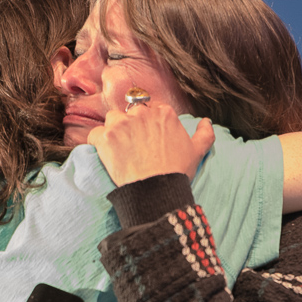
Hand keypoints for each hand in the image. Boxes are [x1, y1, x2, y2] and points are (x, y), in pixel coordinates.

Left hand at [87, 103, 214, 185]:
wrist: (156, 190)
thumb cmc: (176, 172)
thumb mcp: (197, 152)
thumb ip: (204, 134)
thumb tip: (206, 121)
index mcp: (164, 113)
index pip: (150, 111)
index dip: (147, 126)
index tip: (147, 141)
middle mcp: (142, 113)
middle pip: (130, 114)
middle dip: (130, 128)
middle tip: (133, 149)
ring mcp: (122, 124)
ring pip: (112, 120)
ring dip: (113, 132)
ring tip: (119, 152)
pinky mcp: (106, 137)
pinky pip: (94, 135)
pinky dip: (98, 144)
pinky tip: (106, 157)